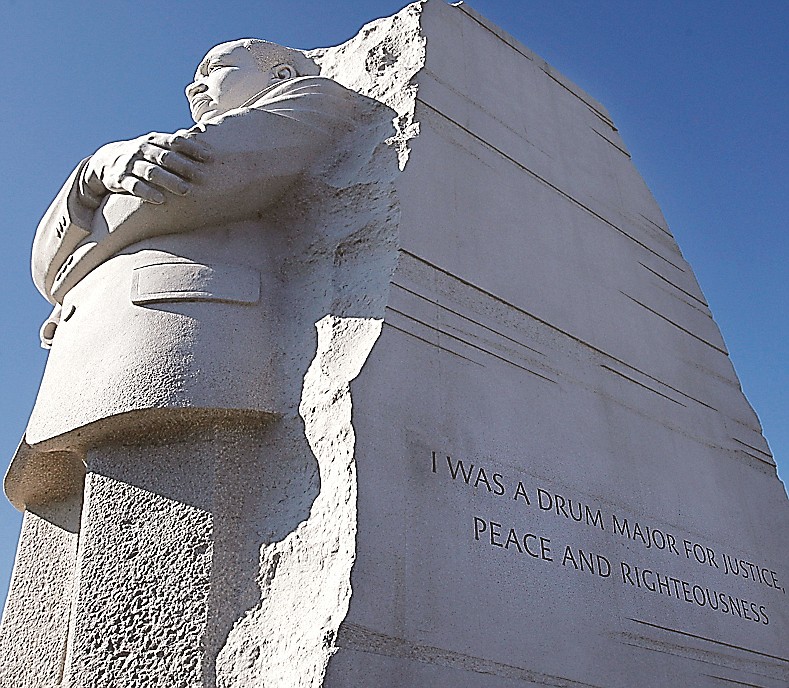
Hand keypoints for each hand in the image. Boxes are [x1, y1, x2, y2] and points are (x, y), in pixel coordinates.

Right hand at [81, 132, 210, 205]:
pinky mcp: (120, 179)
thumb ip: (178, 142)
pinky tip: (161, 200)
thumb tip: (204, 130)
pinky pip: (134, 186)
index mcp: (154, 140)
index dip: (193, 148)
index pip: (175, 141)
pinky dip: (147, 193)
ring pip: (151, 172)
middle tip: (202, 176)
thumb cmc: (143, 155)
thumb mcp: (157, 145)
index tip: (210, 157)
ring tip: (185, 190)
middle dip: (184, 166)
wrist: (107, 161)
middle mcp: (142, 150)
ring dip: (169, 181)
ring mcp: (130, 164)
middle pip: (165, 157)